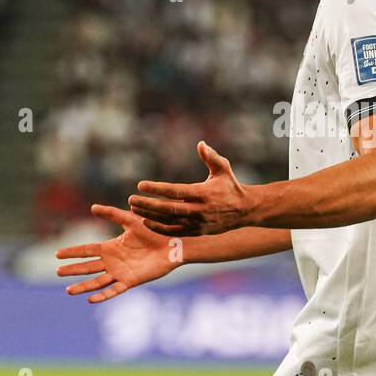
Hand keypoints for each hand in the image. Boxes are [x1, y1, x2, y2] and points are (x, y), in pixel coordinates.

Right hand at [55, 204, 180, 302]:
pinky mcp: (130, 281)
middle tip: (57, 271)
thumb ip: (112, 213)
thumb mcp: (130, 220)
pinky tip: (90, 299)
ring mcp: (120, 272)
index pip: (86, 250)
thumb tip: (93, 207)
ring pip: (97, 281)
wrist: (172, 244)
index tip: (57, 254)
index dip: (72, 252)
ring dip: (83, 286)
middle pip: (88, 267)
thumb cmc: (153, 230)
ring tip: (68, 290)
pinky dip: (102, 295)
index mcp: (110, 247)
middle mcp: (113, 261)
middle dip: (72, 270)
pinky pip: (114, 290)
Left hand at [128, 141, 251, 236]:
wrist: (245, 210)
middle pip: (168, 209)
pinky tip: (147, 222)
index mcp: (203, 193)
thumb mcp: (224, 168)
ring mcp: (197, 223)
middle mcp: (199, 210)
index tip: (141, 185)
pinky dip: (159, 229)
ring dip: (150, 216)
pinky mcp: (197, 232)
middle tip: (131, 199)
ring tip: (135, 210)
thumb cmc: (230, 185)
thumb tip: (200, 143)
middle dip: (148, 205)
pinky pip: (175, 232)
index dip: (157, 189)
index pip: (175, 191)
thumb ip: (211, 157)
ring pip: (169, 222)